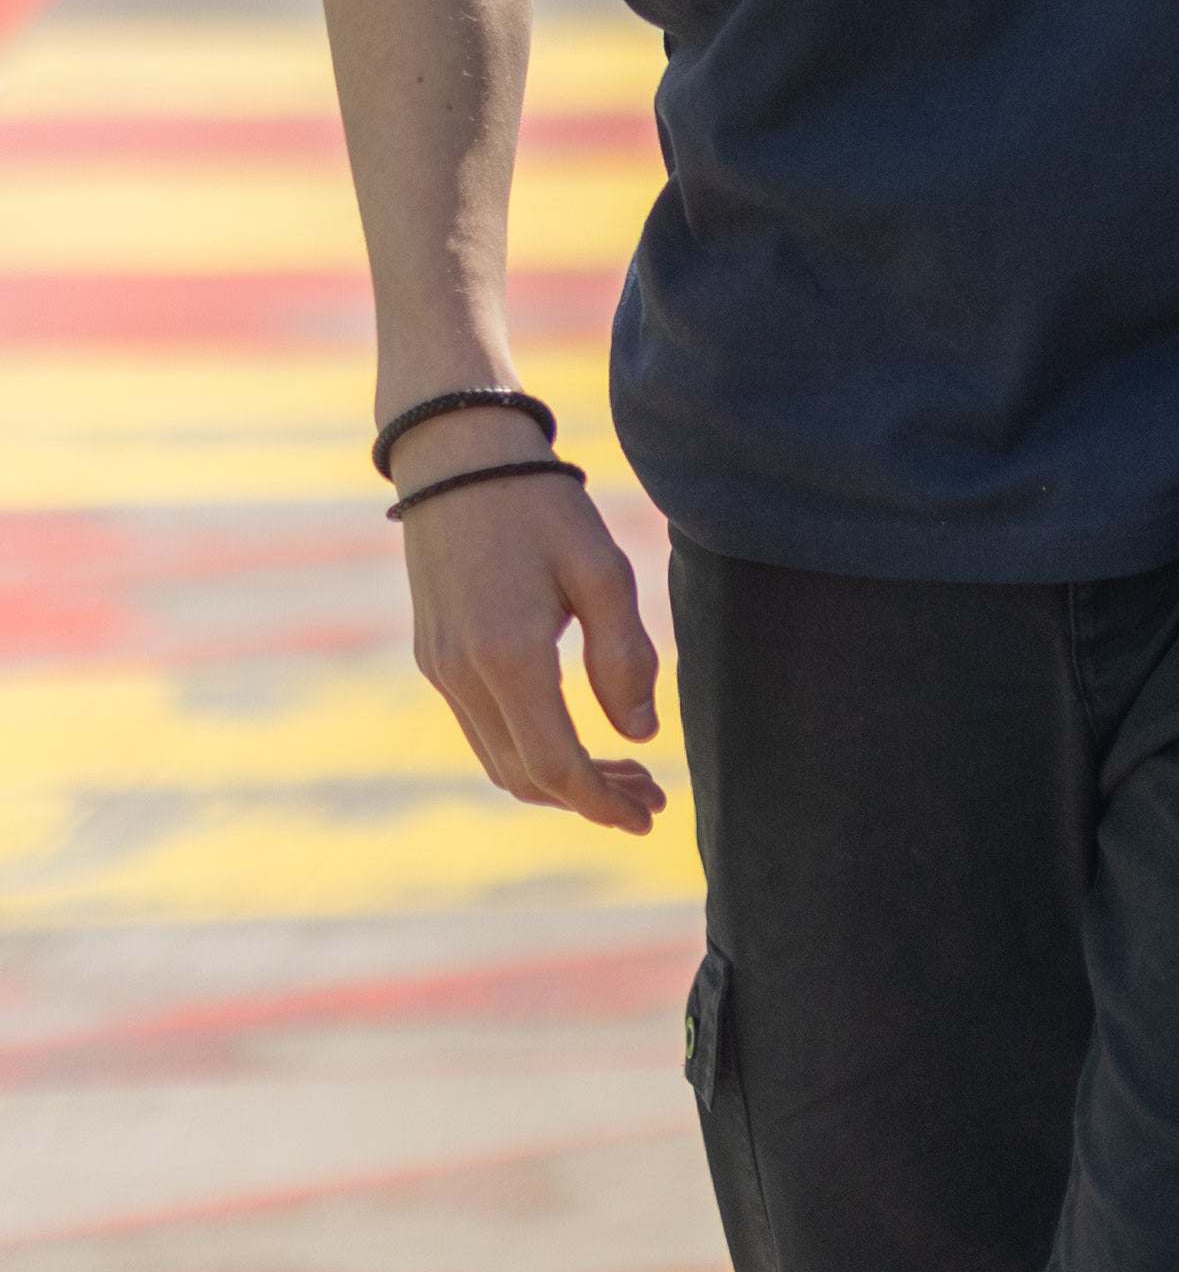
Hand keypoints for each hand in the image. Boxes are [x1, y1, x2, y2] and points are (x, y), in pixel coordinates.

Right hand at [397, 409, 666, 832]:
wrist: (457, 457)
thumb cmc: (540, 505)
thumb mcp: (602, 568)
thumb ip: (624, 656)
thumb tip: (640, 734)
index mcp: (507, 656)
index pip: (555, 764)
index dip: (603, 801)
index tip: (649, 814)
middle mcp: (462, 675)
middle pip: (524, 777)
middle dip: (588, 798)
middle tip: (650, 798)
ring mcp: (440, 670)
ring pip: (499, 761)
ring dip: (559, 780)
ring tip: (625, 771)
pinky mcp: (434, 657)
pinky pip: (483, 729)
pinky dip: (529, 750)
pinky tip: (575, 734)